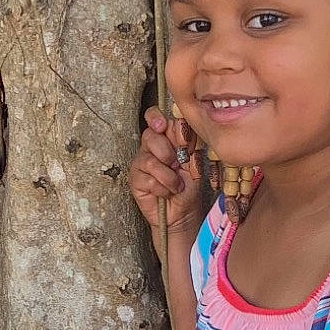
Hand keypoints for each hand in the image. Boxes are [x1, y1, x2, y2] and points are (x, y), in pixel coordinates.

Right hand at [129, 107, 202, 236]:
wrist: (183, 211)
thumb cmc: (188, 186)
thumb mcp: (194, 161)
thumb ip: (188, 143)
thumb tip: (183, 128)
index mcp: (166, 137)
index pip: (154, 117)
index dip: (157, 118)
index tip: (163, 125)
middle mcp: (150, 147)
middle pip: (150, 136)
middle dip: (167, 152)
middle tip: (177, 165)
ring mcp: (141, 163)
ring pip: (150, 160)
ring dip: (169, 176)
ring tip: (176, 185)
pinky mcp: (135, 180)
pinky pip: (149, 180)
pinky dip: (163, 188)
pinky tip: (167, 192)